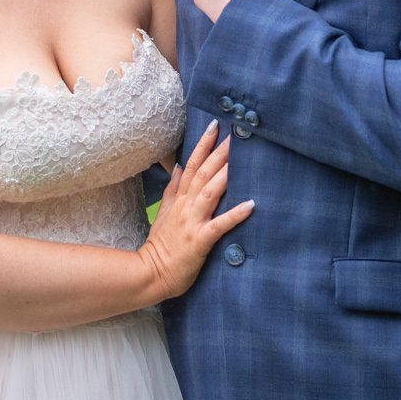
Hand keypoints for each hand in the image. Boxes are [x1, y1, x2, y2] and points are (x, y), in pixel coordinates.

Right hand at [139, 119, 253, 299]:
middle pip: (204, 173)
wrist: (150, 273)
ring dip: (226, 174)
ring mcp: (192, 222)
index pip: (192, 165)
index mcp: (179, 199)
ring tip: (243, 158)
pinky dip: (234, 214)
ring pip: (210, 192)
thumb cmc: (160, 245)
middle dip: (220, 152)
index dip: (203, 144)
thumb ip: (173, 188)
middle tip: (237, 133)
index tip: (215, 125)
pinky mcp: (200, 240)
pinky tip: (251, 204)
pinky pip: (219, 225)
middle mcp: (186, 206)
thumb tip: (179, 164)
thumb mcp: (164, 212)